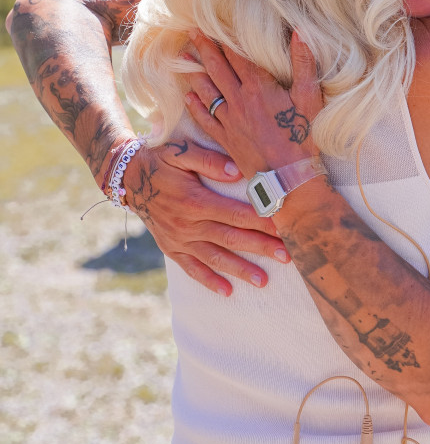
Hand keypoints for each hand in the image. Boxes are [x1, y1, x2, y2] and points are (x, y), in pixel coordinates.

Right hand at [122, 138, 290, 296]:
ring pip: (215, 258)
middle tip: (288, 255)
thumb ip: (208, 160)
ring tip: (264, 280)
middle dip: (261, 247)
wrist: (127, 178)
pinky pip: (191, 268)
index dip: (261, 221)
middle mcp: (187, 224)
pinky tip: (228, 291)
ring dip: (240, 270)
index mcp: (194, 201)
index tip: (285, 228)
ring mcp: (179, 239)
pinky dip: (209, 281)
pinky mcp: (171, 248)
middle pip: (231, 238)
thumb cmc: (160, 160)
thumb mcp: (180, 151)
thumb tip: (237, 171)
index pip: (236, 214)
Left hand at [184, 31, 322, 176]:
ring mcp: (230, 120)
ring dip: (194, 71)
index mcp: (259, 87)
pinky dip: (196, 106)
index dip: (225, 38)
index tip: (213, 23)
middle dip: (204, 48)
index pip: (238, 56)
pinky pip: (205, 118)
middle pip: (218, 68)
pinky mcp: (226, 139)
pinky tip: (189, 96)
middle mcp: (239, 100)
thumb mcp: (310, 98)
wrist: (288, 178)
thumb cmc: (303, 137)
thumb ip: (304, 64)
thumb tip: (299, 33)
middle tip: (191, 31)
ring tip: (182, 57)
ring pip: (207, 90)